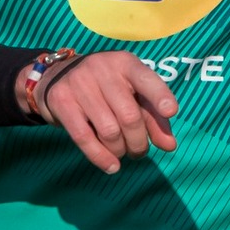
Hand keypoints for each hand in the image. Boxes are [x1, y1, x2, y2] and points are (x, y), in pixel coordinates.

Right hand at [21, 52, 177, 172]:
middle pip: (129, 116)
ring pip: (109, 131)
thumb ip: (153, 118)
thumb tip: (169, 146)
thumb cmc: (106, 88)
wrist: (58, 75)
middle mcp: (102, 69)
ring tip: (122, 152)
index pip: (146, 79)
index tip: (171, 111)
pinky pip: (84, 137)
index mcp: (125, 63)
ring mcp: (79, 83)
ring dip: (120, 150)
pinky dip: (100, 157)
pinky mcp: (61, 101)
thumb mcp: (132, 94)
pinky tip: (111, 166)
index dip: (160, 96)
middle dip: (139, 142)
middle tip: (139, 151)